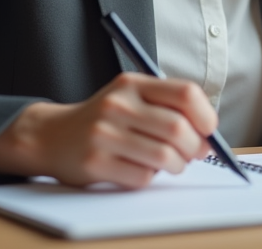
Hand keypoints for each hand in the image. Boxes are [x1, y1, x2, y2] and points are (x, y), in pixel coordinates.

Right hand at [0, 72, 216, 188]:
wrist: (52, 136)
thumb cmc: (105, 119)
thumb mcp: (131, 98)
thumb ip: (168, 108)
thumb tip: (208, 139)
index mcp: (132, 84)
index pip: (185, 93)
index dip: (206, 115)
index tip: (209, 130)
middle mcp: (118, 105)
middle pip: (178, 128)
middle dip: (194, 147)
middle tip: (193, 154)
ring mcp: (105, 134)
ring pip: (164, 156)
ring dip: (176, 166)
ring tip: (170, 163)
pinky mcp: (96, 162)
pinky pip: (142, 177)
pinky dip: (150, 177)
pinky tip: (139, 168)